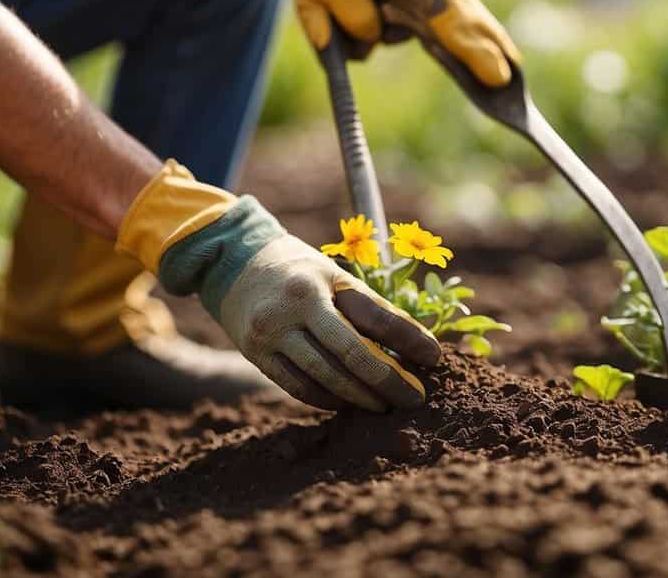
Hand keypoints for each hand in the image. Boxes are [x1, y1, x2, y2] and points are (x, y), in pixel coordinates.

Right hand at [116, 161, 440, 410]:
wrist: (232, 262)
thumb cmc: (298, 270)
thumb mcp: (333, 274)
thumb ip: (366, 306)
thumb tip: (412, 346)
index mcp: (325, 279)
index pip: (378, 315)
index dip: (411, 340)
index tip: (435, 359)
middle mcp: (298, 305)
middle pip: (354, 353)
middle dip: (390, 381)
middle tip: (415, 398)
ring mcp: (273, 332)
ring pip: (327, 377)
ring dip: (361, 397)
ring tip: (385, 405)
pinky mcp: (256, 353)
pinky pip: (298, 387)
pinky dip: (327, 400)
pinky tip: (347, 404)